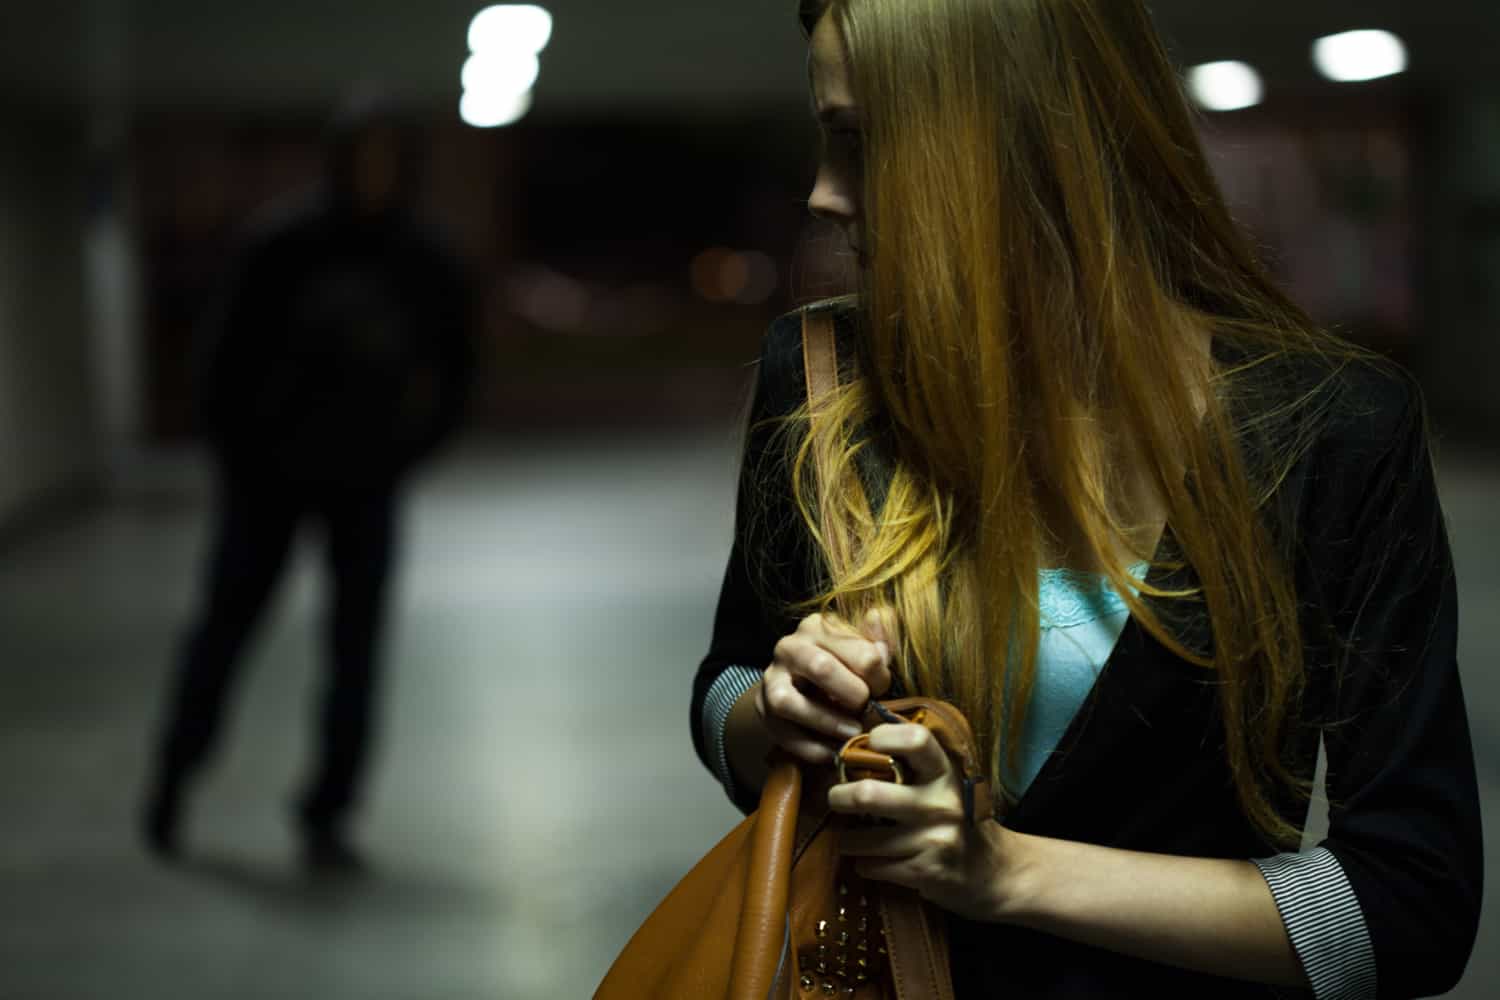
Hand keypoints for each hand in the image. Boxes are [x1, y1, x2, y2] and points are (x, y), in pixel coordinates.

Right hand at [754, 608, 893, 764]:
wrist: (798, 683)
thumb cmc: (841, 664)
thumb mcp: (862, 645)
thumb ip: (879, 637)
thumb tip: (879, 618)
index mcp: (818, 627)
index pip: (858, 650)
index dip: (878, 676)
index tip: (882, 689)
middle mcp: (789, 648)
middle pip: (820, 668)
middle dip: (851, 694)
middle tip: (867, 709)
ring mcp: (771, 680)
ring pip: (788, 702)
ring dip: (826, 722)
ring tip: (851, 732)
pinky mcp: (763, 710)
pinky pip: (783, 734)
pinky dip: (810, 748)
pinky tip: (832, 753)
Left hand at [829, 720, 1012, 920]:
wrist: (993, 872)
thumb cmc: (958, 819)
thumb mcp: (946, 784)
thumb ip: (913, 764)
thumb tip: (858, 740)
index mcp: (945, 773)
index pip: (915, 740)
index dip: (883, 737)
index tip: (867, 745)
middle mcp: (941, 803)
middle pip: (869, 794)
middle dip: (840, 797)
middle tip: (835, 798)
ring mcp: (934, 840)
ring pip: (862, 839)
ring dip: (847, 839)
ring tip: (851, 836)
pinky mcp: (925, 873)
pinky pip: (871, 866)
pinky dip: (864, 864)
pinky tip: (872, 860)